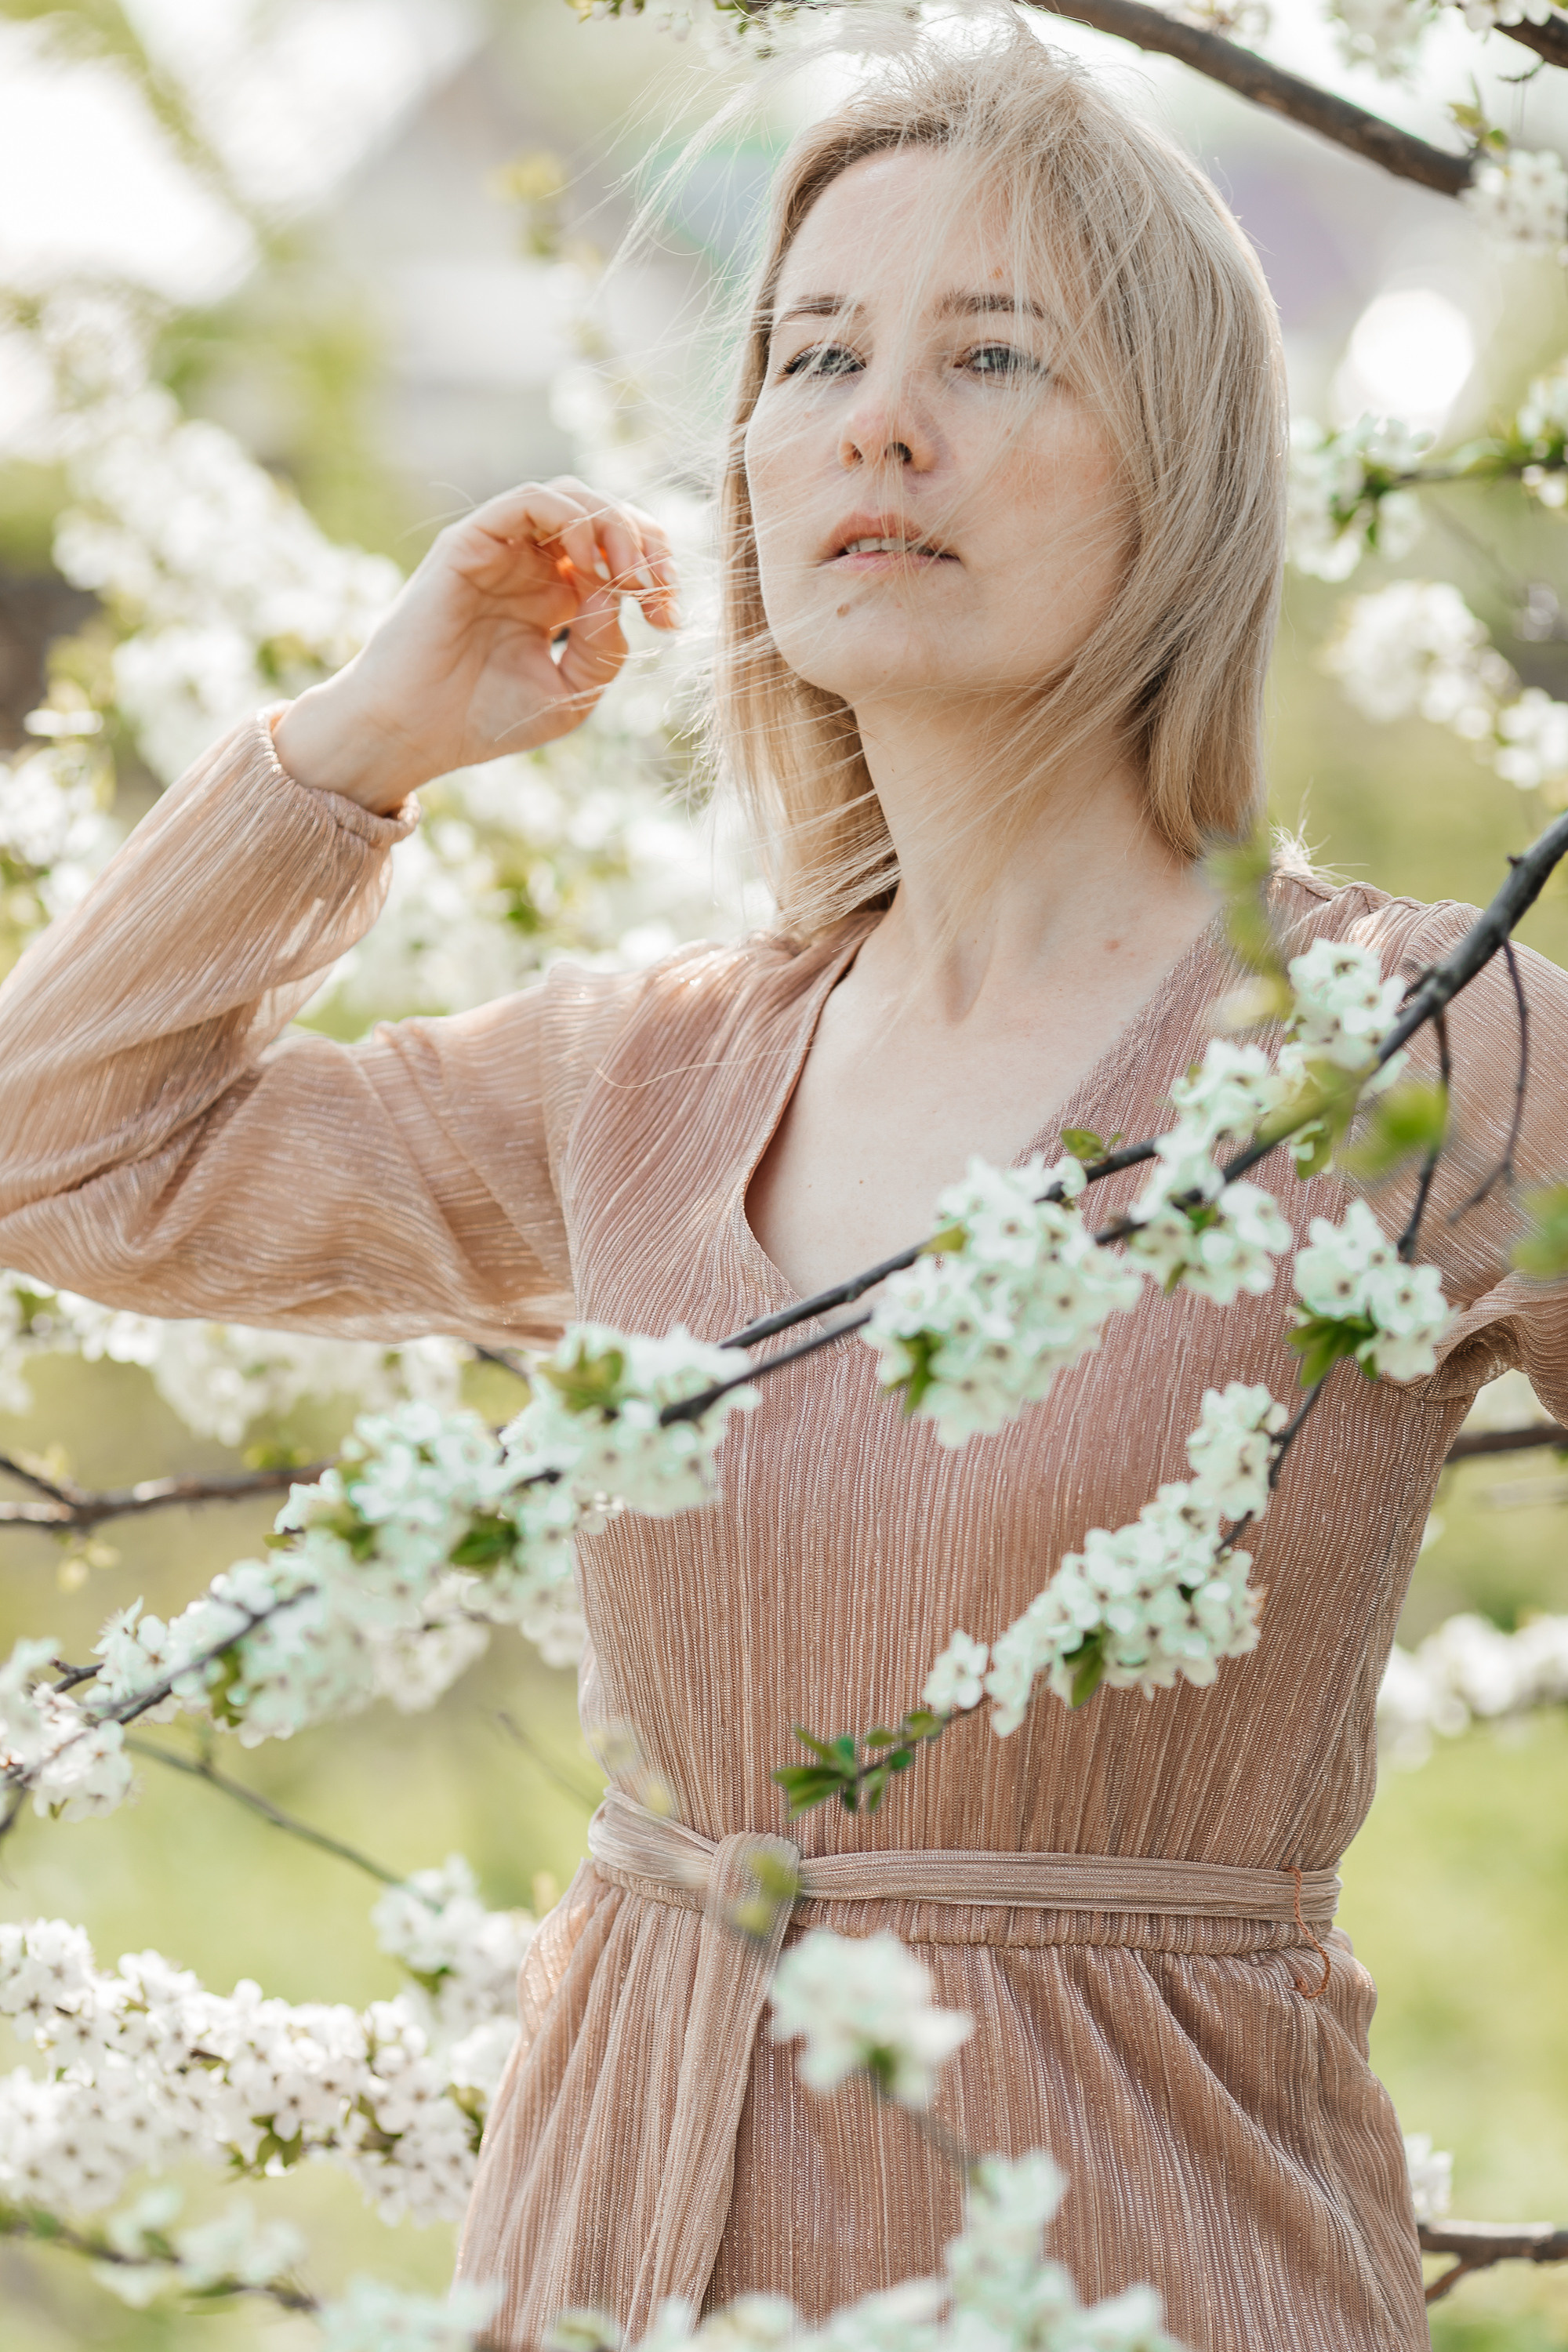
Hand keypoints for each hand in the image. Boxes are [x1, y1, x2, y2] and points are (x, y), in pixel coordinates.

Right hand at [272, 477, 676, 811]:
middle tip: (659, 593)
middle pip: (606, 515)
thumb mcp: (572, 692)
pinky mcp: (471, 541)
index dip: (657, 573)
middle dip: (647, 544)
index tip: (670, 620)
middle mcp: (533, 563)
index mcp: (559, 594)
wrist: (415, 732)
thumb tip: (620, 592)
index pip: (622, 552)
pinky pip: (529, 500)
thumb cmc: (486, 718)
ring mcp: (502, 548)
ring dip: (615, 524)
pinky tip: (588, 563)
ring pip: (572, 496)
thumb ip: (607, 646)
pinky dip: (571, 519)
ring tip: (628, 574)